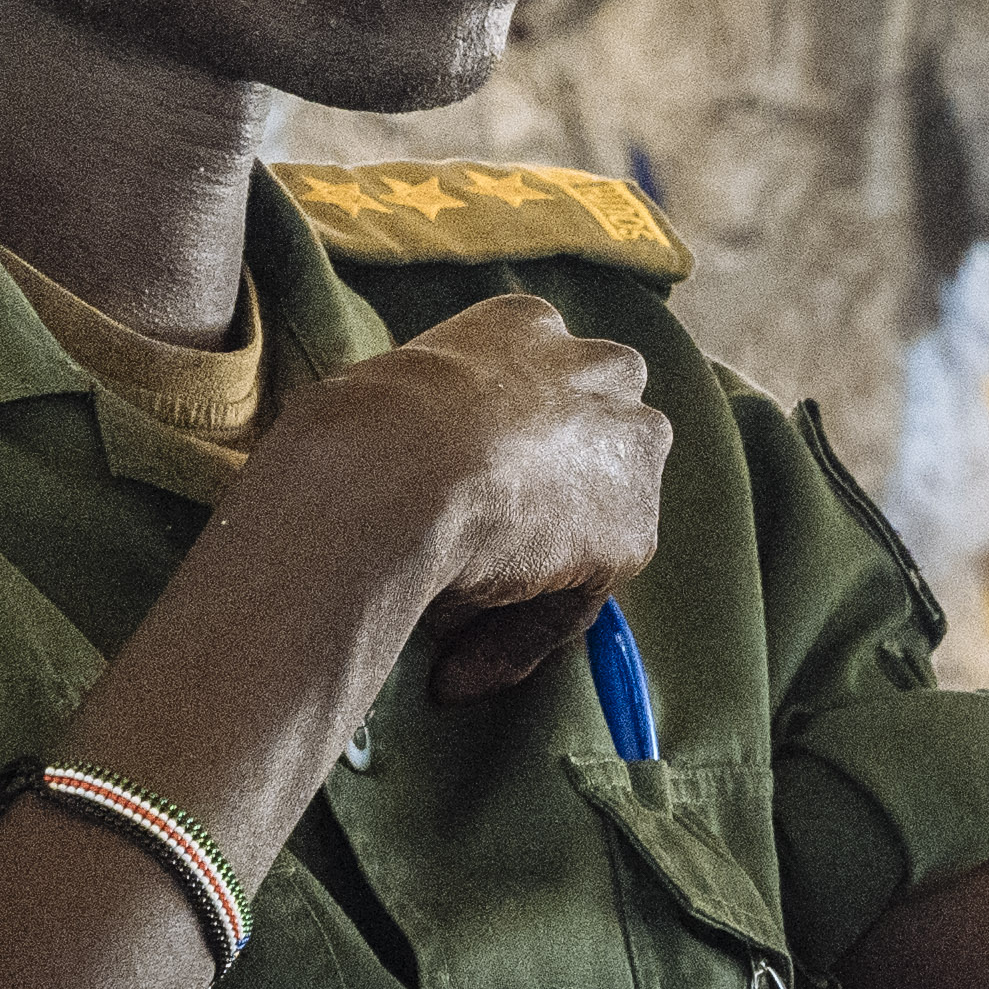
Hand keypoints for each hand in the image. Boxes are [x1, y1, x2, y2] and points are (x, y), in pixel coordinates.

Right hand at [212, 292, 669, 704]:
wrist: (385, 476)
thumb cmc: (355, 435)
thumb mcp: (376, 403)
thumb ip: (416, 428)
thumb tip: (405, 495)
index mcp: (526, 324)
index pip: (532, 390)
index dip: (498, 451)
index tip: (453, 501)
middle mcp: (600, 370)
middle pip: (589, 444)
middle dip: (549, 498)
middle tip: (473, 561)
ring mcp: (627, 449)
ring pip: (591, 522)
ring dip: (540, 573)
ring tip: (451, 631)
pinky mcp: (633, 528)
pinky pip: (578, 596)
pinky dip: (523, 634)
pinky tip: (458, 664)